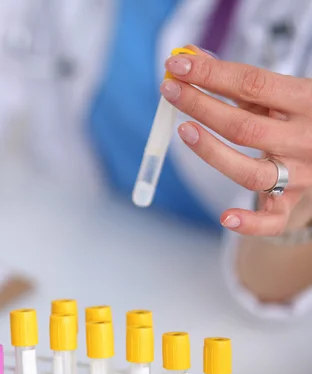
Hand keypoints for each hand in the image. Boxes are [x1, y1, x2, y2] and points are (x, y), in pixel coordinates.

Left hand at [161, 45, 311, 235]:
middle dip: (201, 106)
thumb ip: (238, 81)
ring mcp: (300, 176)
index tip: (177, 65)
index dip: (210, 74)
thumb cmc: (296, 117)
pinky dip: (250, 222)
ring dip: (211, 153)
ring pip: (250, 172)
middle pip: (244, 127)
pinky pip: (273, 220)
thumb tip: (190, 58)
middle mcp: (306, 140)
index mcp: (307, 102)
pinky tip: (225, 217)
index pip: (253, 84)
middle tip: (169, 90)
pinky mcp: (292, 204)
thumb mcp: (277, 94)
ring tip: (183, 130)